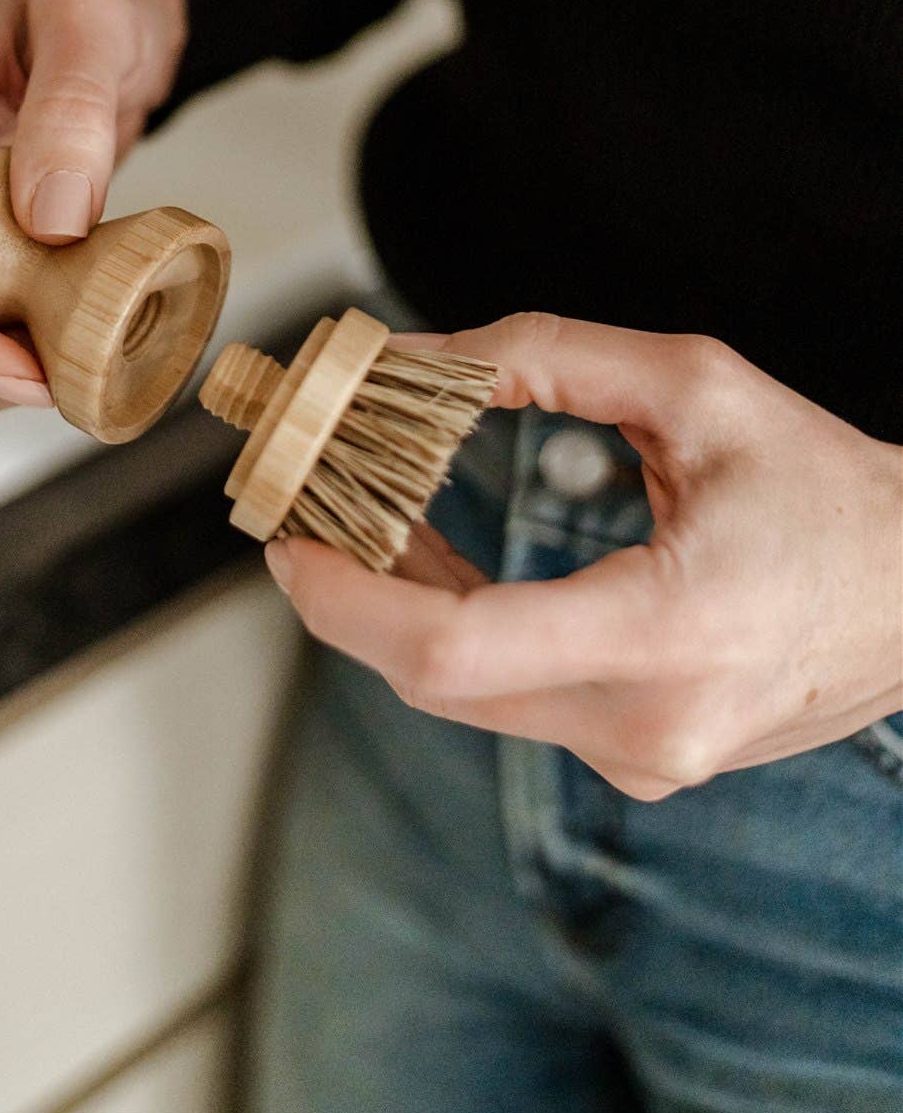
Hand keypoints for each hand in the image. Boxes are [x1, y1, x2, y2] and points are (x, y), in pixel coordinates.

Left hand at [264, 314, 902, 798]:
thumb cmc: (826, 486)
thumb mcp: (693, 385)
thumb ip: (546, 360)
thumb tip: (416, 354)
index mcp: (666, 635)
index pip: (452, 650)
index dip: (344, 599)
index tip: (286, 537)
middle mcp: (648, 723)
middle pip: (436, 681)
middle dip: (347, 594)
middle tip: (300, 508)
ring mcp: (645, 757)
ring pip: (466, 696)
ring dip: (394, 611)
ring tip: (354, 518)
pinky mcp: (643, 758)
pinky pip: (511, 700)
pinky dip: (454, 633)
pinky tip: (425, 562)